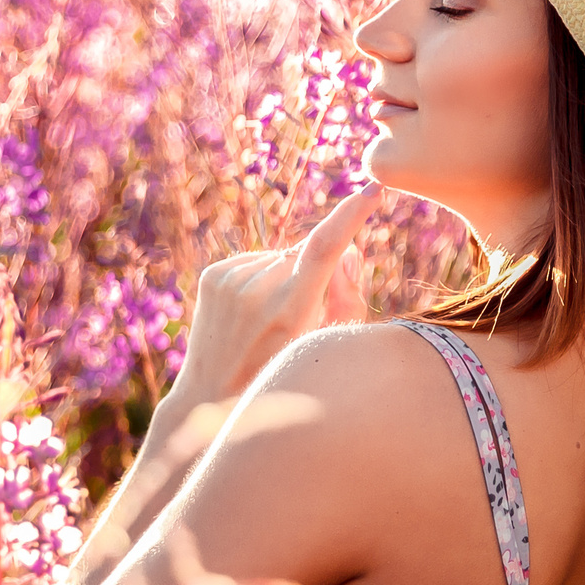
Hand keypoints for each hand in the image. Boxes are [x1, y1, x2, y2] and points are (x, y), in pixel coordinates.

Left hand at [169, 188, 377, 410]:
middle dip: (315, 273)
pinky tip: (250, 313)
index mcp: (290, 312)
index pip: (326, 247)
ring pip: (281, 259)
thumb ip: (348, 298)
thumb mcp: (327, 347)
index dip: (351, 215)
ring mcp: (230, 280)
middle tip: (303, 316)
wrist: (213, 395)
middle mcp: (256, 290)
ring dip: (286, 279)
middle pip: (306, 256)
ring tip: (269, 322)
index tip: (372, 190)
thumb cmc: (281, 375)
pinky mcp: (213, 275)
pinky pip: (256, 262)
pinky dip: (262, 280)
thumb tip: (347, 251)